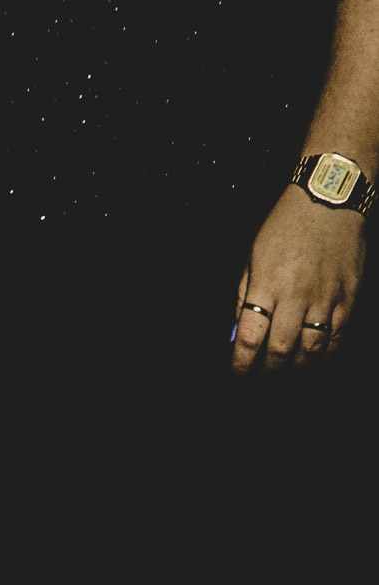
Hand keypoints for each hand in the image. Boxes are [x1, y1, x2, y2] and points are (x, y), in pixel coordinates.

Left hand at [232, 187, 363, 373]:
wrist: (328, 202)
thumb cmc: (285, 226)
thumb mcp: (251, 257)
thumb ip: (244, 295)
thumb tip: (237, 330)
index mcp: (266, 284)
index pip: (250, 336)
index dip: (241, 362)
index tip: (236, 375)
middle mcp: (297, 295)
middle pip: (281, 349)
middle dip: (267, 373)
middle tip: (259, 382)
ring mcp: (326, 297)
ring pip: (313, 348)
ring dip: (296, 368)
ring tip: (284, 376)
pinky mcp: (349, 296)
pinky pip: (338, 334)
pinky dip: (326, 353)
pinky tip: (315, 360)